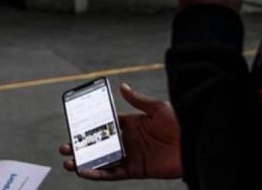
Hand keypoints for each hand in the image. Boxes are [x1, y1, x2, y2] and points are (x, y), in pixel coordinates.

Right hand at [58, 84, 181, 179]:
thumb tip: (122, 87)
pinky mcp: (136, 170)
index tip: (74, 125)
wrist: (196, 142)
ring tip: (68, 162)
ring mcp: (132, 155)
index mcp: (132, 123)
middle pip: (100, 143)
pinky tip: (85, 172)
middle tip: (65, 146)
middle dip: (82, 146)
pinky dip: (98, 173)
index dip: (90, 125)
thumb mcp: (158, 107)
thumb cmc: (180, 122)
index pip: (106, 123)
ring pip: (103, 160)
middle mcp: (129, 140)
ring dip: (85, 162)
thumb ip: (138, 100)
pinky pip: (113, 173)